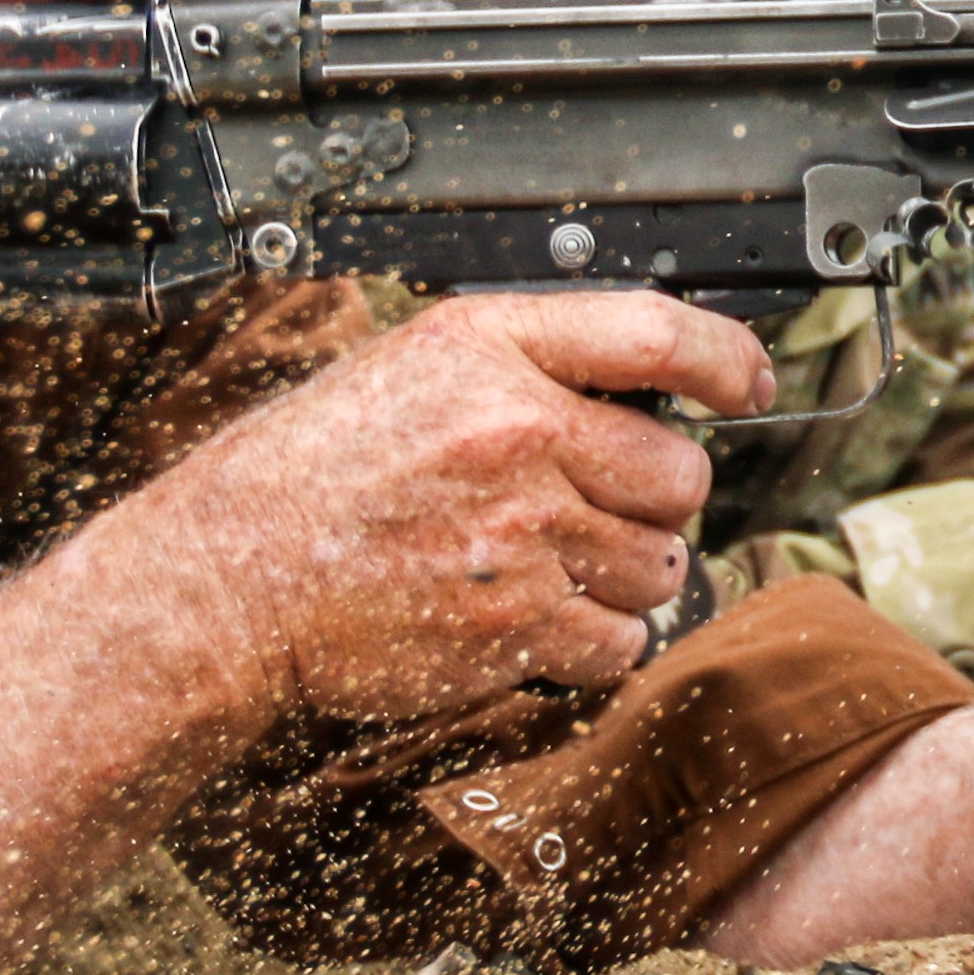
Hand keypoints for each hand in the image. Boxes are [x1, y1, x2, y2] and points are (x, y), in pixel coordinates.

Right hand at [134, 291, 769, 715]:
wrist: (227, 581)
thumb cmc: (310, 475)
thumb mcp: (410, 369)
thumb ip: (525, 367)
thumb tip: (640, 391)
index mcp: (489, 351)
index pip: (656, 334)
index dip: (726, 359)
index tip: (747, 382)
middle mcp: (517, 433)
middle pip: (680, 473)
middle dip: (653, 498)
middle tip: (589, 506)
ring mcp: (521, 533)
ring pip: (660, 563)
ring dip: (625, 573)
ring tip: (547, 563)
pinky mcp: (515, 624)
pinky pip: (620, 639)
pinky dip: (594, 640)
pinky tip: (535, 617)